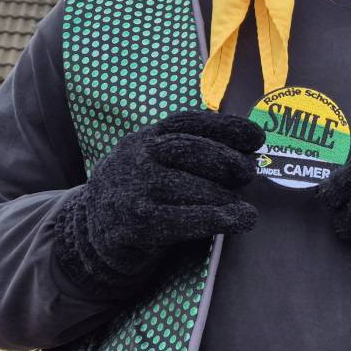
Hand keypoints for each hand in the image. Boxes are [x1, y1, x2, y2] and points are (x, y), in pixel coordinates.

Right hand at [54, 110, 262, 291]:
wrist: (93, 228)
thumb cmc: (142, 189)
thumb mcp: (158, 159)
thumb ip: (193, 150)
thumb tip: (250, 154)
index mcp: (149, 135)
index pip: (191, 123)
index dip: (228, 127)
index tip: (258, 138)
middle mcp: (139, 155)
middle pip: (192, 150)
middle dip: (228, 161)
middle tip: (249, 174)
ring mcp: (134, 187)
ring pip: (190, 187)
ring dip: (225, 197)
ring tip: (243, 206)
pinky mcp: (134, 222)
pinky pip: (182, 219)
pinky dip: (217, 220)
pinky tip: (240, 220)